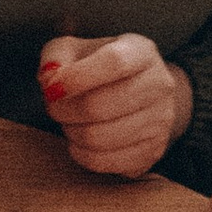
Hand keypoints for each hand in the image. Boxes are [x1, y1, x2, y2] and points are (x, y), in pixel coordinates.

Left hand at [40, 34, 191, 179]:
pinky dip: (80, 153)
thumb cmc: (100, 69)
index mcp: (142, 52)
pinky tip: (78, 141)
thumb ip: (56, 57)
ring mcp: (160, 121)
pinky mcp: (152, 151)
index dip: (77, 77)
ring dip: (71, 132)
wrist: (141, 94)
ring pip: (98, 137)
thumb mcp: (76, 50)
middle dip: (64, 110)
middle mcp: (160, 84)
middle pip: (100, 106)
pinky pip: (103, 161)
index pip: (114, 62)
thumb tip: (50, 79)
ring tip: (68, 122)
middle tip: (53, 107)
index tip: (52, 88)